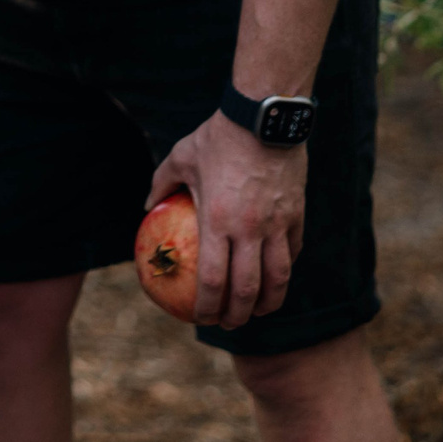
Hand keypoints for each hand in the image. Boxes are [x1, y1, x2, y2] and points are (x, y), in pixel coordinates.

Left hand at [145, 112, 306, 328]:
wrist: (263, 117)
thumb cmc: (217, 138)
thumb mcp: (181, 157)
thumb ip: (161, 184)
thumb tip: (146, 206)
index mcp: (217, 221)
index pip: (212, 280)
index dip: (207, 307)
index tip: (201, 319)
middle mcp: (249, 230)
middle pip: (247, 290)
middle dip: (238, 315)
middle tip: (230, 323)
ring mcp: (276, 224)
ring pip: (278, 278)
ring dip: (269, 303)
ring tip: (259, 312)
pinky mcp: (296, 215)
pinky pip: (293, 251)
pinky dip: (284, 270)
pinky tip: (277, 277)